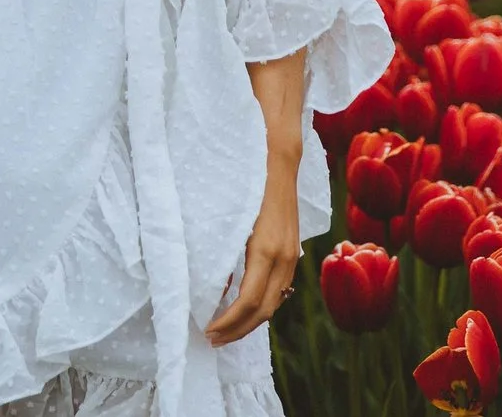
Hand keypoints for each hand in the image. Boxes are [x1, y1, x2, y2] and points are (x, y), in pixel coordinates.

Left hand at [205, 152, 302, 346]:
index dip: (229, 322)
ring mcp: (291, 257)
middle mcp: (284, 258)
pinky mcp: (292, 252)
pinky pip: (279, 289)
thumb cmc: (248, 185)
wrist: (279, 161)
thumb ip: (224, 254)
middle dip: (238, 330)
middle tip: (212, 339)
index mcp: (267, 251)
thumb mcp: (230, 221)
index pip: (249, 302)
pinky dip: (261, 305)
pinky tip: (243, 307)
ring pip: (274, 303)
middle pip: (264, 311)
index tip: (208, 331)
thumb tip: (213, 289)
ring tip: (225, 329)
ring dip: (250, 322)